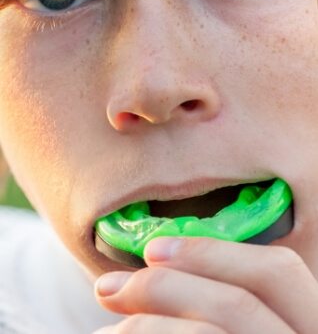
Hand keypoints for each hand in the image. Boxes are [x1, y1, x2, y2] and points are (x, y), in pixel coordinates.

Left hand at [93, 237, 317, 332]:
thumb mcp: (248, 330)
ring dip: (146, 326)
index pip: (278, 272)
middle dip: (165, 286)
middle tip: (107, 288)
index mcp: (309, 327)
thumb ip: (223, 310)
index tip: (154, 250)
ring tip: (105, 332)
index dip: (214, 253)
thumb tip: (160, 267)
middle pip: (239, 303)